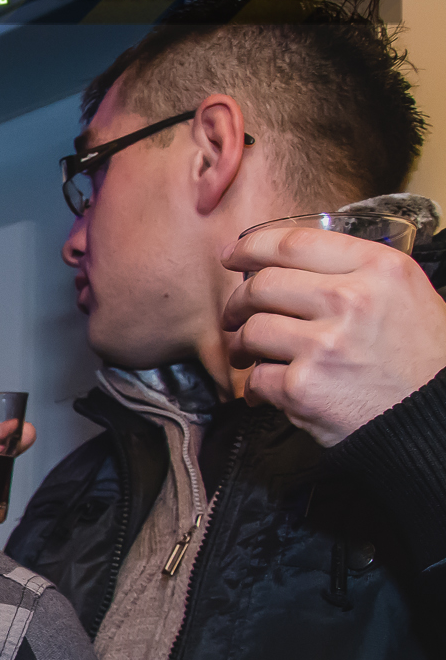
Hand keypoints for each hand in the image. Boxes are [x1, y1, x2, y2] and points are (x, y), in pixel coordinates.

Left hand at [222, 225, 445, 446]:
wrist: (431, 416)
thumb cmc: (420, 359)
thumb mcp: (404, 295)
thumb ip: (355, 274)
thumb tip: (292, 267)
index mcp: (379, 269)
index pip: (295, 243)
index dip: (252, 246)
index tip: (234, 254)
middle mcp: (351, 300)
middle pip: (262, 285)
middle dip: (238, 301)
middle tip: (236, 314)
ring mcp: (324, 344)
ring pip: (252, 330)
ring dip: (241, 345)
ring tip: (248, 354)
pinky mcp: (304, 386)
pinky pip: (256, 377)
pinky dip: (254, 387)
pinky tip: (266, 389)